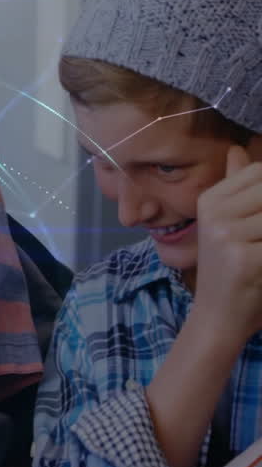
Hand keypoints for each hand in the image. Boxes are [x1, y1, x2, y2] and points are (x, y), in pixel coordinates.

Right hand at [194, 146, 261, 345]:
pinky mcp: (245, 257)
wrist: (218, 317)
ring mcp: (228, 235)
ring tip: (260, 245)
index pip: (259, 172)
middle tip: (261, 232)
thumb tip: (238, 150)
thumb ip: (239, 187)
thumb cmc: (232, 269)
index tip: (259, 217)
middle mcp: (215, 213)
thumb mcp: (228, 224)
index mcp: (210, 201)